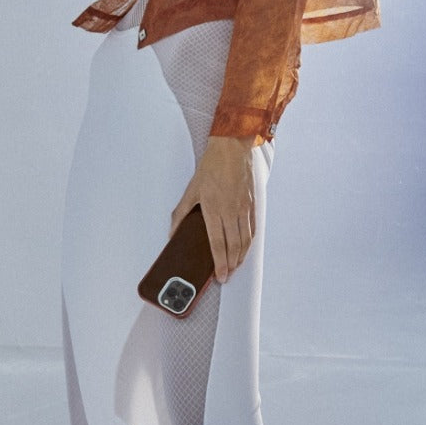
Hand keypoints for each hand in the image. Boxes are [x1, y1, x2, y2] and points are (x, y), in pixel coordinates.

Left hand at [171, 136, 255, 282]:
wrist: (231, 149)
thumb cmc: (211, 167)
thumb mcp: (190, 190)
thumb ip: (181, 214)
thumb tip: (173, 232)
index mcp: (214, 209)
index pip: (218, 243)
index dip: (220, 263)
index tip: (220, 275)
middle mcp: (231, 211)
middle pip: (234, 246)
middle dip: (231, 265)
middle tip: (227, 275)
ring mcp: (244, 208)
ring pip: (246, 240)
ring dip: (241, 257)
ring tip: (235, 266)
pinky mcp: (252, 204)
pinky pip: (253, 229)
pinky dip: (249, 243)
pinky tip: (245, 248)